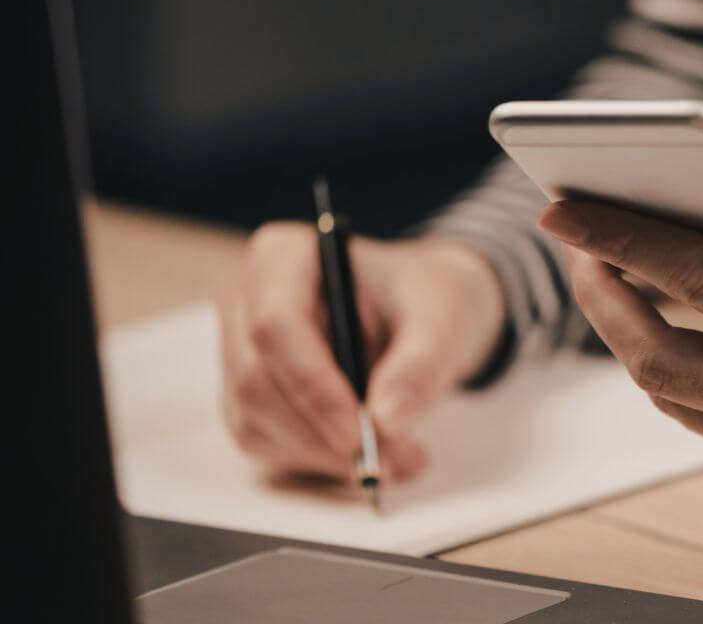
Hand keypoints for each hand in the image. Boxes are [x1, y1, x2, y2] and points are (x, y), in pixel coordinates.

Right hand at [219, 223, 504, 481]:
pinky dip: (320, 463)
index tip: (360, 434)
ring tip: (400, 460)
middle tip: (394, 461)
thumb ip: (421, 365)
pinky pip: (268, 444)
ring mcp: (242, 352)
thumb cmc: (427, 299)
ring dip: (325, 457)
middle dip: (323, 434)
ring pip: (257, 422)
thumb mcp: (443, 318)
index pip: (275, 325)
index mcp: (284, 256)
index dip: (312, 386)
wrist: (425, 313)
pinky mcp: (251, 398)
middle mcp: (247, 302)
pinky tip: (371, 458)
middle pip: (257, 381)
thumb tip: (387, 420)